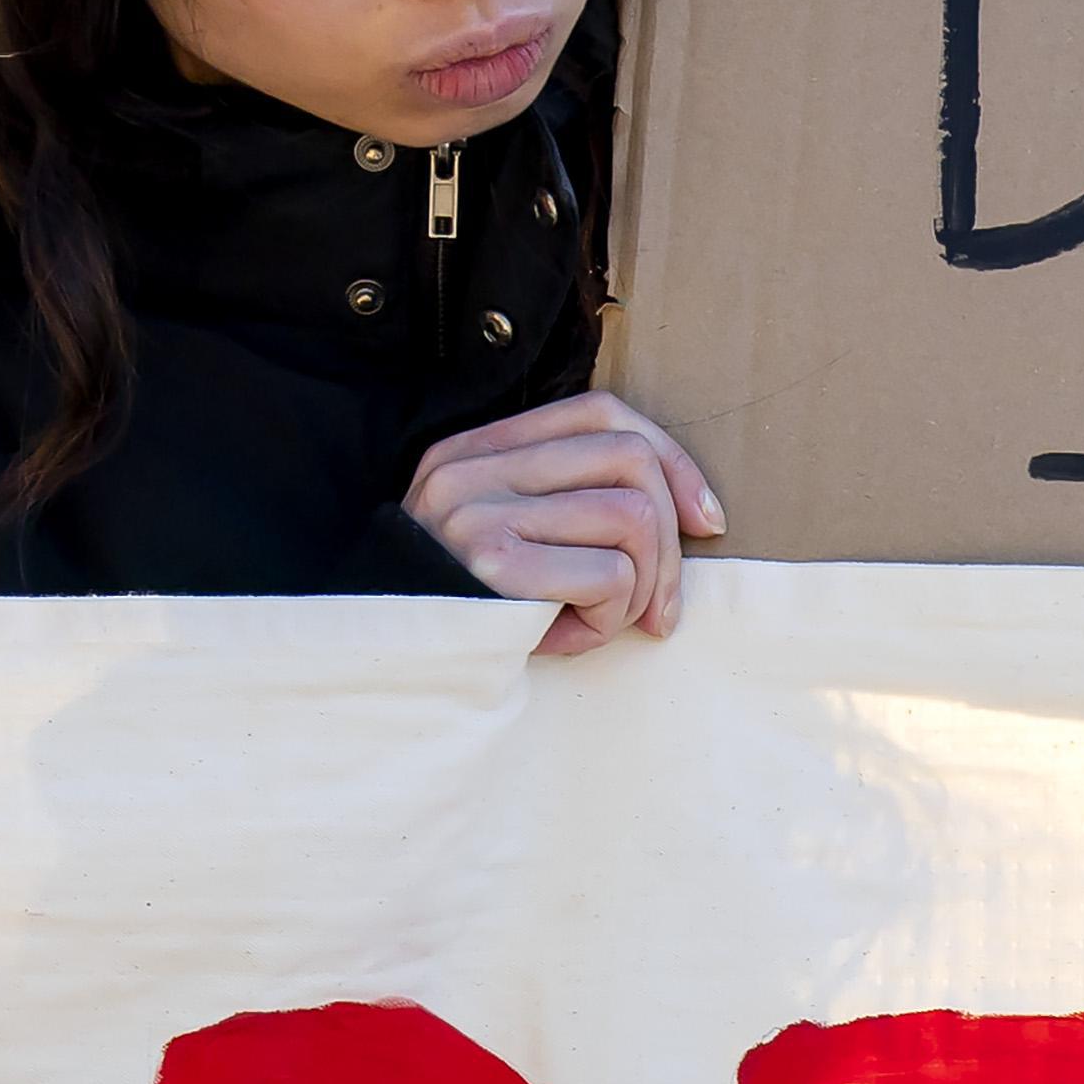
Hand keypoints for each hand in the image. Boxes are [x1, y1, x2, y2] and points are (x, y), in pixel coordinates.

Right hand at [409, 391, 724, 657]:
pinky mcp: (493, 564)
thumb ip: (568, 505)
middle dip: (670, 542)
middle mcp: (473, 468)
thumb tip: (686, 514)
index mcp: (477, 450)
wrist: (379, 671)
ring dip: (640, 587)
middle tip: (661, 607)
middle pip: (629, 458)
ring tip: (603, 622)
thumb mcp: (509, 543)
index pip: (601, 412)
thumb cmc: (463, 618)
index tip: (704, 520)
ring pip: (633, 515)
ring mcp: (479, 511)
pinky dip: (611, 618)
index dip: (671, 460)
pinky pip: (610, 574)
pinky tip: (571, 638)